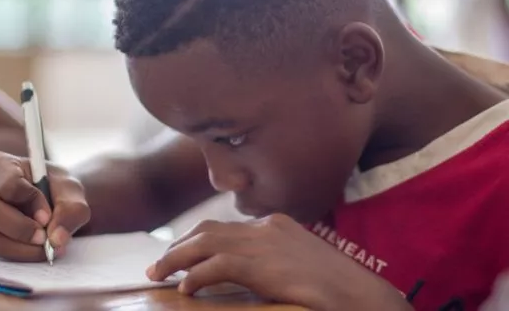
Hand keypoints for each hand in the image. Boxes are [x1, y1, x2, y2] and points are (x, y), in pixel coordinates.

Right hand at [0, 151, 90, 261]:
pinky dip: (20, 254)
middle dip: (19, 228)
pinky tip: (39, 251)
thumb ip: (71, 208)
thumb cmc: (56, 187)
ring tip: (47, 248)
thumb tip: (56, 238)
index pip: (8, 184)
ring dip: (23, 248)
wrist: (53, 199)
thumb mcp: (71, 190)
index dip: (31, 202)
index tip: (49, 215)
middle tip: (45, 239)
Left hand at [147, 214, 410, 310]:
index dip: (194, 240)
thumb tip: (239, 273)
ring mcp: (266, 244)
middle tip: (157, 266)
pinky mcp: (266, 266)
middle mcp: (267, 227)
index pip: (223, 227)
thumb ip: (268, 261)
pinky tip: (185, 288)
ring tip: (158, 274)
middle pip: (209, 231)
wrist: (364, 297)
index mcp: (274, 224)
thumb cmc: (335, 288)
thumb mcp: (297, 264)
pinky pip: (219, 266)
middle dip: (179, 248)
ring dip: (177, 260)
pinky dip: (197, 276)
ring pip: (207, 244)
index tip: (177, 255)